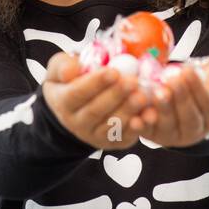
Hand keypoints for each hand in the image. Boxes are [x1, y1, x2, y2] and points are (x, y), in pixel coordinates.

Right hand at [40, 52, 157, 149]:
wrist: (76, 109)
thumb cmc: (71, 81)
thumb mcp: (59, 69)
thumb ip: (63, 66)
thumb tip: (70, 71)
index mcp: (63, 102)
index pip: (77, 94)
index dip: (95, 83)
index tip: (113, 71)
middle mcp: (76, 123)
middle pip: (96, 111)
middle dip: (116, 96)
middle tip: (133, 82)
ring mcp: (94, 135)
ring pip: (112, 125)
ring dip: (129, 111)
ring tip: (143, 96)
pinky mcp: (112, 143)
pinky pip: (125, 136)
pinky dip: (139, 127)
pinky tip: (149, 114)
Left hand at [136, 61, 208, 148]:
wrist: (175, 96)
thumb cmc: (195, 84)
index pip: (208, 105)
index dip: (199, 88)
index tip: (189, 70)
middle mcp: (193, 131)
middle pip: (189, 118)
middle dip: (181, 98)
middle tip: (173, 80)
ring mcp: (172, 136)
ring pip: (169, 126)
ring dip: (162, 109)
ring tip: (157, 91)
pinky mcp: (153, 136)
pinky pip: (147, 132)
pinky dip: (141, 126)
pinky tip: (136, 116)